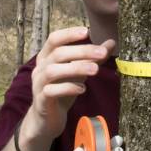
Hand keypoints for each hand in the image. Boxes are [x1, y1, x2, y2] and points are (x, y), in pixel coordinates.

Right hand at [23, 27, 113, 143]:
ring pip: (52, 71)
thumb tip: (111, 42)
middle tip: (102, 53)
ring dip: (75, 68)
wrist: (47, 119)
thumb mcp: (79, 72)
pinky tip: (82, 89)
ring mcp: (38, 84)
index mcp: (46, 57)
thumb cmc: (62, 91)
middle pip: (58, 54)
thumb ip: (93, 57)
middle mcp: (40, 68)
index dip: (69, 34)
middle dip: (81, 51)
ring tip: (95, 70)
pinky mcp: (41, 101)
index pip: (54, 39)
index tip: (86, 31)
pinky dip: (67, 88)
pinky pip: (51, 91)